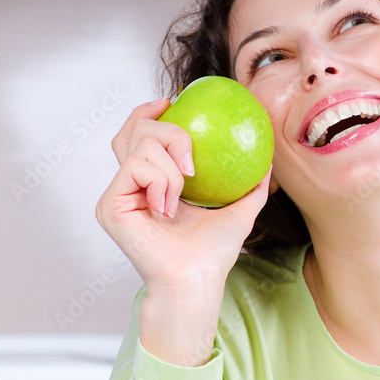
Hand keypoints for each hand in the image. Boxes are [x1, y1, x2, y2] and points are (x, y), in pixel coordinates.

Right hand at [98, 97, 271, 363]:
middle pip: (134, 130)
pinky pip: (136, 167)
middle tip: (191, 158)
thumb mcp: (240, 211)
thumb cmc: (214, 252)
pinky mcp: (110, 205)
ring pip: (138, 145)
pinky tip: (169, 207)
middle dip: (168, 131)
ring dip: (171, 167)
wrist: (198, 278)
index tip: (174, 101)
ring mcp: (117, 194)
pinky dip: (161, 181)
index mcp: (152, 183)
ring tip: (184, 193)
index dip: (149, 112)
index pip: (140, 136)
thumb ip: (252, 185)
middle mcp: (130, 186)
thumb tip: (269, 160)